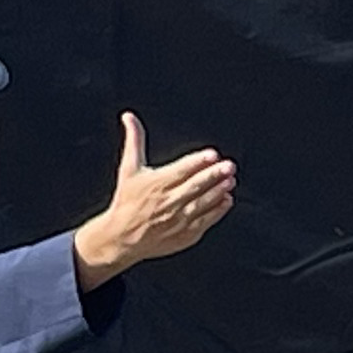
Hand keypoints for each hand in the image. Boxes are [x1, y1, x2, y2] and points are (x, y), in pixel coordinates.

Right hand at [71, 115, 234, 289]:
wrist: (122, 237)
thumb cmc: (127, 200)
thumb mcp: (129, 169)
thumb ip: (134, 141)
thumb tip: (129, 116)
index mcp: (156, 183)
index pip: (181, 170)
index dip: (197, 162)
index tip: (212, 155)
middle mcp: (168, 201)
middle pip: (195, 186)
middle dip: (214, 175)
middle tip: (229, 165)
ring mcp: (178, 219)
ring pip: (202, 203)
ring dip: (218, 191)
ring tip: (230, 180)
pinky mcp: (185, 234)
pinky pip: (205, 221)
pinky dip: (217, 211)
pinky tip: (227, 200)